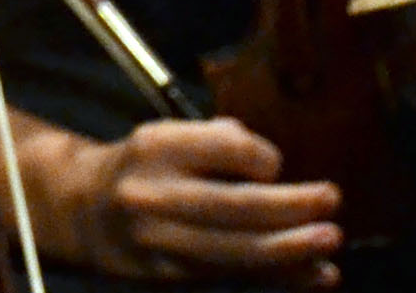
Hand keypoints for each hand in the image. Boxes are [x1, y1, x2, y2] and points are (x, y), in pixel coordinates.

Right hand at [33, 117, 341, 285]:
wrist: (83, 212)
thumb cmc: (144, 167)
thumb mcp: (167, 137)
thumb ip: (217, 142)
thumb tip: (271, 165)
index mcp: (156, 146)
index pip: (223, 148)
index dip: (263, 157)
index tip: (277, 165)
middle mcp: (154, 193)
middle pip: (236, 205)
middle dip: (292, 207)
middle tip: (332, 201)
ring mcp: (161, 241)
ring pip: (239, 251)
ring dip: (293, 249)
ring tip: (330, 241)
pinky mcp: (171, 277)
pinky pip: (235, 278)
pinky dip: (282, 279)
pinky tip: (318, 277)